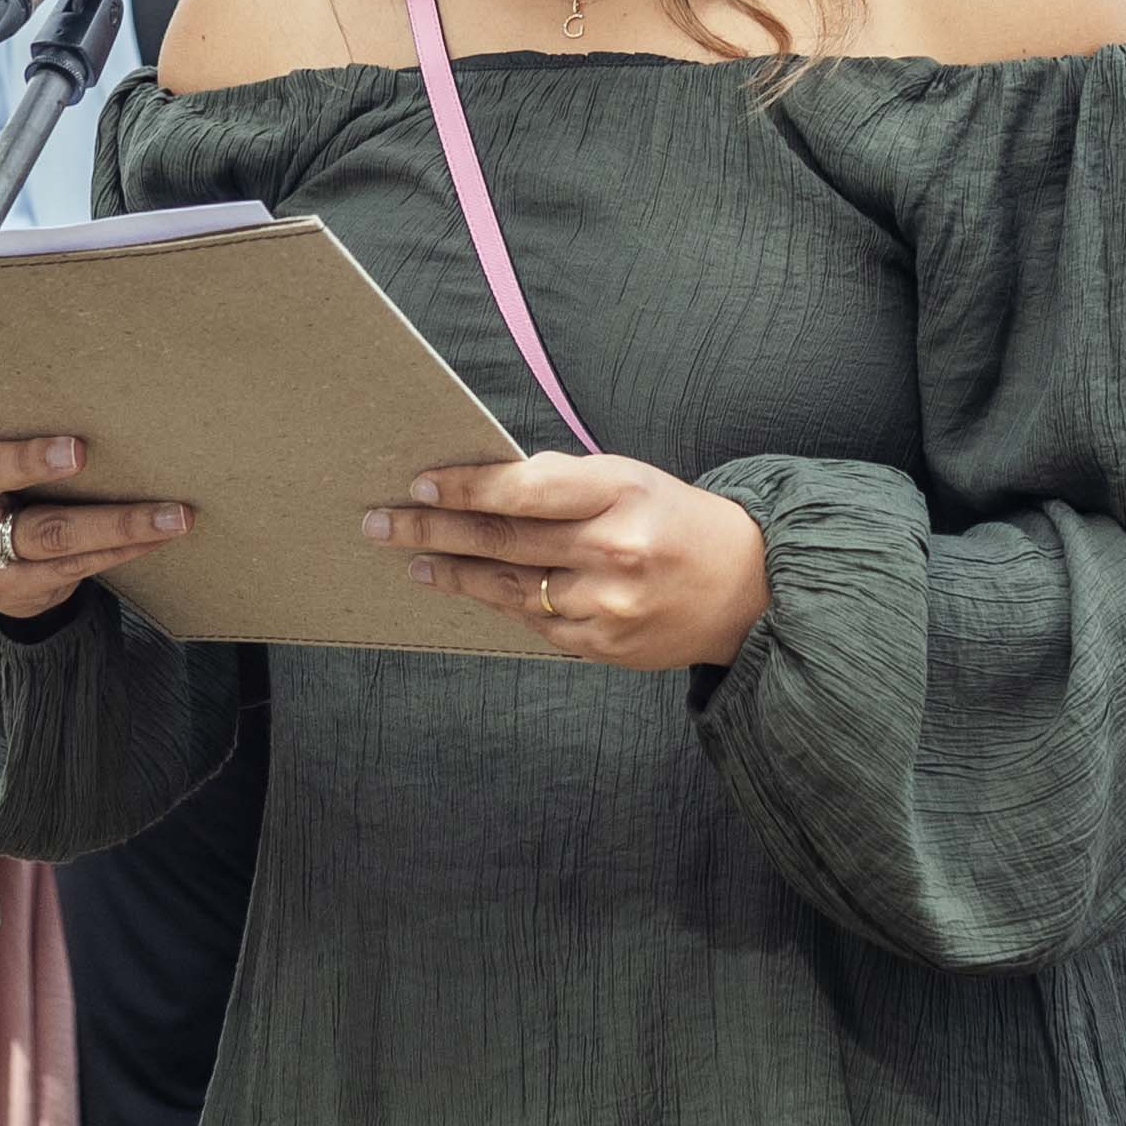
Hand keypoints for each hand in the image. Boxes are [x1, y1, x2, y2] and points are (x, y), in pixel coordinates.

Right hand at [0, 423, 191, 625]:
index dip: (27, 461)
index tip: (79, 451)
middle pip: (29, 522)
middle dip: (100, 517)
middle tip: (158, 502)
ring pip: (63, 548)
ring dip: (126, 530)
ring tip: (177, 516)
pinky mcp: (13, 589)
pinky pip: (77, 568)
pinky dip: (122, 549)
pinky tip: (158, 534)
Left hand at [363, 454, 771, 670]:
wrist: (746, 590)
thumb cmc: (676, 520)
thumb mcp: (630, 478)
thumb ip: (564, 481)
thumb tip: (487, 480)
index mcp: (621, 493)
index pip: (525, 488)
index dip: (466, 488)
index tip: (420, 484)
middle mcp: (613, 551)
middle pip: (503, 541)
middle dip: (432, 531)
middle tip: (380, 522)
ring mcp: (606, 606)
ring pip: (508, 590)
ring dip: (452, 574)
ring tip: (411, 559)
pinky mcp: (602, 647)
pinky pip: (534, 623)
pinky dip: (500, 602)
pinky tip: (470, 587)